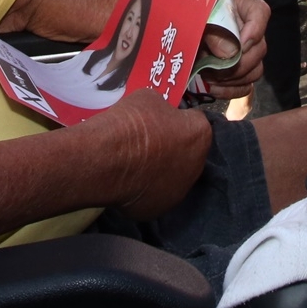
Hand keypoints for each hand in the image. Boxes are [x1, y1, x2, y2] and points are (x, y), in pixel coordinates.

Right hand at [88, 89, 210, 219]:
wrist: (107, 159)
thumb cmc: (131, 124)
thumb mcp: (149, 98)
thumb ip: (162, 109)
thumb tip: (158, 116)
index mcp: (200, 134)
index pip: (195, 122)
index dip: (178, 119)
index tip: (161, 118)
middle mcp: (197, 165)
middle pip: (187, 152)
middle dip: (173, 146)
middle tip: (149, 140)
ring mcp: (179, 191)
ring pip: (173, 176)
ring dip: (160, 169)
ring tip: (136, 162)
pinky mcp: (160, 208)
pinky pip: (155, 194)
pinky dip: (145, 188)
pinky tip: (128, 179)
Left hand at [197, 0, 269, 98]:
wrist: (184, 19)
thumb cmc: (193, 11)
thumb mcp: (199, 15)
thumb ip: (213, 29)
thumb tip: (229, 54)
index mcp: (244, 4)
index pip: (260, 12)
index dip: (252, 32)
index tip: (238, 46)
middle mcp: (252, 27)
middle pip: (259, 49)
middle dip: (236, 64)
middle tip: (212, 68)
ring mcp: (249, 50)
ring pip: (255, 71)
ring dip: (232, 79)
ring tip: (208, 77)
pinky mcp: (241, 69)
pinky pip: (246, 86)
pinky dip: (230, 91)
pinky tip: (212, 88)